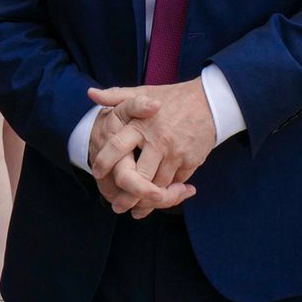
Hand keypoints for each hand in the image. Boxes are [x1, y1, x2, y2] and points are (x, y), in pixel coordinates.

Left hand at [87, 96, 192, 215]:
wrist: (210, 101)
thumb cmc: (173, 97)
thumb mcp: (144, 92)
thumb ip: (116, 96)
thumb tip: (91, 93)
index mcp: (142, 124)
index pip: (117, 148)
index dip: (105, 163)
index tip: (97, 173)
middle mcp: (158, 140)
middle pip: (138, 177)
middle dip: (126, 197)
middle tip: (116, 207)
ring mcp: (175, 153)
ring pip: (157, 187)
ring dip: (147, 201)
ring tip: (136, 210)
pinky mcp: (191, 161)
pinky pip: (175, 184)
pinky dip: (167, 193)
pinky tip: (159, 198)